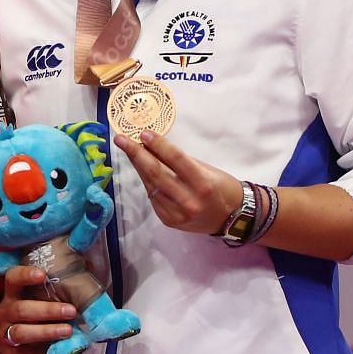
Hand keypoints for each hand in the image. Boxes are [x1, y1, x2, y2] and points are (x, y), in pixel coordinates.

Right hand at [0, 265, 79, 353]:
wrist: (17, 346)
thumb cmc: (35, 317)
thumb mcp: (40, 301)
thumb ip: (53, 295)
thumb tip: (83, 291)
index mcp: (12, 294)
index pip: (12, 279)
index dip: (25, 275)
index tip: (42, 275)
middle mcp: (4, 312)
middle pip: (21, 309)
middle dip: (48, 310)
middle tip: (71, 311)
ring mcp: (4, 333)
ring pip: (21, 332)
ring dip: (47, 331)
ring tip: (68, 330)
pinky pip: (27, 353)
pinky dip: (45, 351)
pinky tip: (59, 348)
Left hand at [114, 129, 242, 235]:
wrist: (231, 218)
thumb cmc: (221, 188)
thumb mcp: (207, 170)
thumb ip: (180, 161)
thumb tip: (153, 146)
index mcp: (203, 184)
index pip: (176, 160)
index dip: (158, 145)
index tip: (144, 133)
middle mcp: (188, 201)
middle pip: (156, 173)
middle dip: (136, 154)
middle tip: (121, 139)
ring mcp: (177, 214)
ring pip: (150, 185)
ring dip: (138, 166)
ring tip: (129, 149)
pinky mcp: (168, 220)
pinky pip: (153, 197)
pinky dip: (147, 182)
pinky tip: (143, 170)